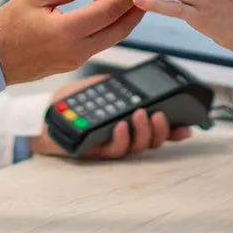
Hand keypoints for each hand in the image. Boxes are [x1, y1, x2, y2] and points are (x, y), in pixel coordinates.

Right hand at [0, 0, 142, 84]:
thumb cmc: (6, 26)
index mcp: (66, 32)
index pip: (110, 12)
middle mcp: (76, 50)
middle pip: (121, 30)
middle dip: (137, 7)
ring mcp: (76, 60)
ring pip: (112, 37)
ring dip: (122, 15)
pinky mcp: (73, 62)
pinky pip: (99, 41)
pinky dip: (106, 24)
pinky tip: (98, 3)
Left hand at [31, 75, 191, 158]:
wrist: (44, 113)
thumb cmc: (72, 102)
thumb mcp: (101, 87)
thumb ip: (120, 86)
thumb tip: (140, 81)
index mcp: (128, 119)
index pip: (157, 128)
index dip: (175, 130)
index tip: (189, 126)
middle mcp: (123, 135)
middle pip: (152, 141)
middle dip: (162, 130)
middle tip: (160, 115)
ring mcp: (110, 145)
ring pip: (137, 147)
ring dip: (143, 132)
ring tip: (140, 115)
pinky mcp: (95, 151)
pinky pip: (113, 150)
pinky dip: (121, 137)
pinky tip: (120, 125)